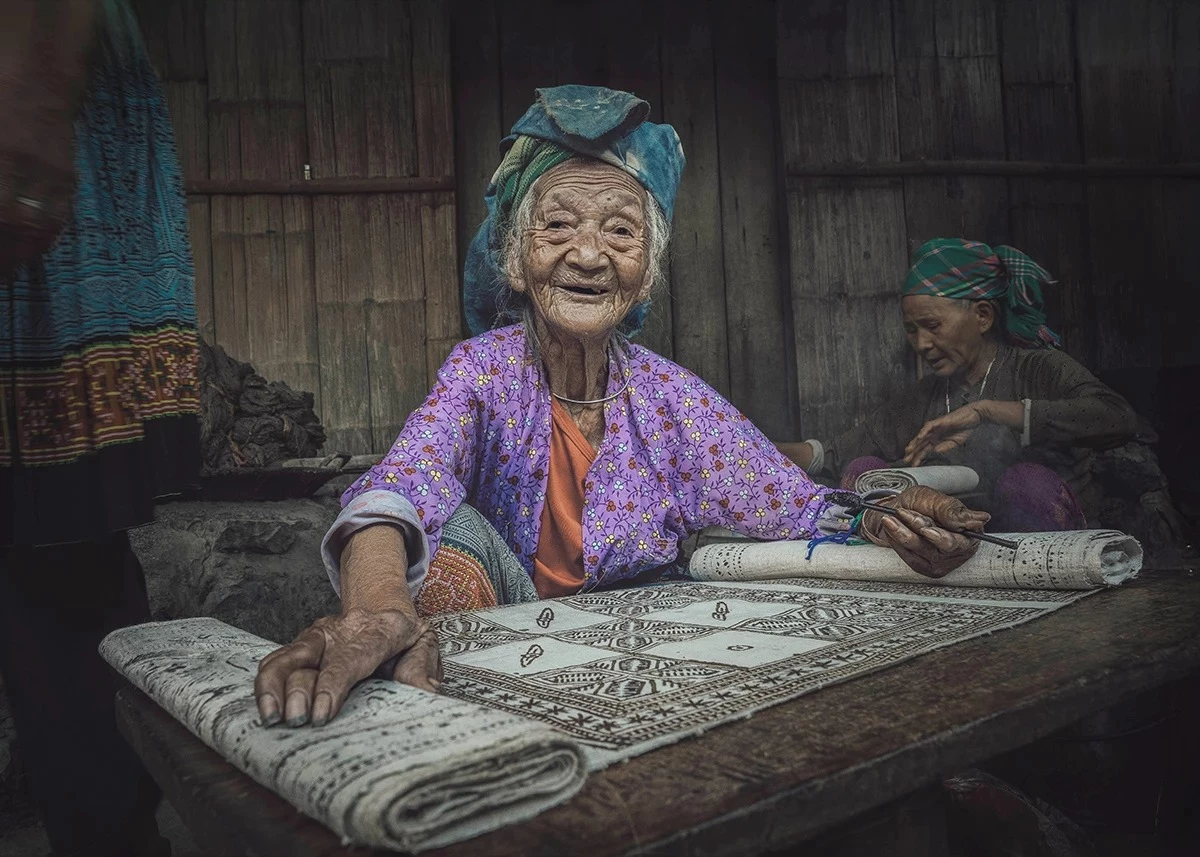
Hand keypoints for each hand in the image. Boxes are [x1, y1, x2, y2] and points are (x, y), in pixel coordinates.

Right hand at [254, 607, 441, 727]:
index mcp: (378, 630)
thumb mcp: (425, 645)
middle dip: (296, 691)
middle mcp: (342, 630)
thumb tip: (423, 692)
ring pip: (284, 658)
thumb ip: (422, 667)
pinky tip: (263, 710)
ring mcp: (318, 637)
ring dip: (272, 689)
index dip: (332, 686)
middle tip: (294, 721)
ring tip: (270, 720)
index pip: (350, 658)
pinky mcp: (302, 646)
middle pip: (308, 657)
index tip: (322, 713)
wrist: (385, 611)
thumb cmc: (404, 636)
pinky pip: (276, 663)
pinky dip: (265, 686)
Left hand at [861, 485, 990, 577]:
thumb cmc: (922, 504)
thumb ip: (955, 511)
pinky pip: (907, 555)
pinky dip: (896, 539)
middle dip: (917, 527)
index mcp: (968, 535)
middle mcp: (955, 551)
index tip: (926, 530)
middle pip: (936, 547)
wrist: (901, 509)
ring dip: (901, 532)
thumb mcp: (937, 500)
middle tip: (902, 513)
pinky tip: (892, 528)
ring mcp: (939, 561)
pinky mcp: (922, 566)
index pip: (957, 541)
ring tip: (890, 518)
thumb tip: (980, 519)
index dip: (941, 536)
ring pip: (919, 550)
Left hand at [904, 404, 983, 464]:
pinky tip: (919, 437)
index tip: (913, 465)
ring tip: (909, 450)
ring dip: (915, 443)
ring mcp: (935, 427)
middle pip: (920, 444)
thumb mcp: (955, 443)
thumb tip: (936, 451)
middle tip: (906, 460)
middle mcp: (934, 433)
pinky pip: (929, 426)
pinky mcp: (939, 421)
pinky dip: (924, 431)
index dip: (918, 457)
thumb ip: (945, 447)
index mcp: (936, 439)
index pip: (924, 449)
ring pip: (922, 435)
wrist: (973, 418)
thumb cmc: (964, 428)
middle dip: (912, 452)